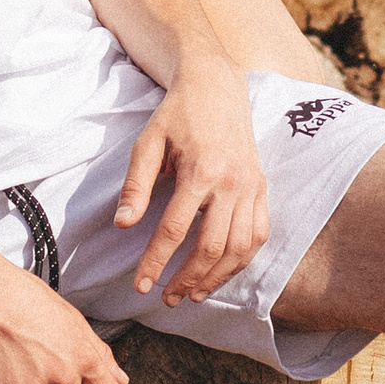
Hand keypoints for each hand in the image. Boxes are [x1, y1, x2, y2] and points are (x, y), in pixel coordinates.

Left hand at [115, 51, 270, 306]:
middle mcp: (232, 182)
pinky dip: (242, 260)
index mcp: (201, 171)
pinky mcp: (262, 188)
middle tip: (166, 298)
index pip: (175, 230)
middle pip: (211, 247)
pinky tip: (221, 273)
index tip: (141, 285)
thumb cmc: (177, 115)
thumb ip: (136, 185)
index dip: (156, 262)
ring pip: (240, 247)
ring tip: (192, 294)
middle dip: (187, 279)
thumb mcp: (148, 143)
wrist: (217, 86)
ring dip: (216, 277)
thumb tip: (122, 224)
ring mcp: (251, 186)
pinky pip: (258, 234)